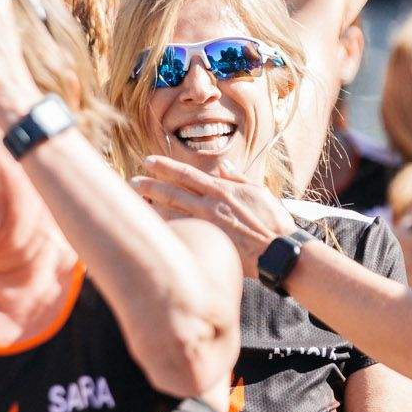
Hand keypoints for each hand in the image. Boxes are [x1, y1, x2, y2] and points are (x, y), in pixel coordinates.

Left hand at [131, 156, 297, 274]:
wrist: (278, 250)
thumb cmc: (272, 221)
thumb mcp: (257, 191)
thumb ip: (237, 178)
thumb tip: (224, 165)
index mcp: (221, 190)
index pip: (186, 174)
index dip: (165, 166)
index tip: (148, 161)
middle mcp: (209, 205)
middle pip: (172, 192)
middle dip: (150, 185)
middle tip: (133, 180)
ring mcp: (206, 226)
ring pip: (171, 213)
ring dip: (151, 206)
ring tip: (135, 201)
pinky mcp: (207, 243)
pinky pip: (180, 233)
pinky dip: (164, 228)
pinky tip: (151, 227)